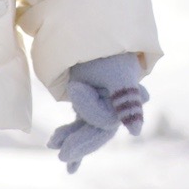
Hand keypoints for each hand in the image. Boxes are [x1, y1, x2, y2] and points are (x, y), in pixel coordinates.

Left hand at [47, 52, 148, 173]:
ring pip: (87, 130)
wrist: (99, 32)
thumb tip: (136, 132)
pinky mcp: (90, 103)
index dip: (90, 107)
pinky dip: (70, 134)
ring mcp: (102, 106)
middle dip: (80, 143)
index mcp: (126, 101)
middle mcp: (116, 107)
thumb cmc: (109, 52)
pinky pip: (81, 124)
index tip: (75, 86)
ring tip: (53, 147)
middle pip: (97, 131)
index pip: (107, 119)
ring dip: (72, 139)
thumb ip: (127, 101)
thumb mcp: (116, 73)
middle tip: (61, 156)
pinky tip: (55, 143)